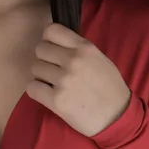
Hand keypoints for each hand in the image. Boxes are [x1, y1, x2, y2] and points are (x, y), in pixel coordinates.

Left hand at [27, 23, 130, 137]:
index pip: (51, 30)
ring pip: (35, 68)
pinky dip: (37, 90)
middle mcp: (73, 60)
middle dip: (45, 59)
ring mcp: (64, 80)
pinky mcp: (56, 100)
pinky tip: (48, 94)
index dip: (48, 39)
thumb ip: (77, 48)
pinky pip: (32, 87)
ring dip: (41, 76)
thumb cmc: (109, 87)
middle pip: (40, 49)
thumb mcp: (99, 58)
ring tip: (54, 84)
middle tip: (54, 69)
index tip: (53, 48)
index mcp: (84, 48)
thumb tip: (54, 41)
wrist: (117, 117)